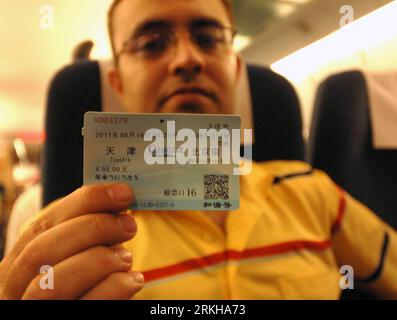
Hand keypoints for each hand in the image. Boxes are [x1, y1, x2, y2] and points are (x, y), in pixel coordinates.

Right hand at [0, 183, 143, 299]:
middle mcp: (14, 291)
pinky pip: (87, 307)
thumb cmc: (78, 287)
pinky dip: (114, 288)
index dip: (84, 203)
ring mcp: (33, 312)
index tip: (122, 193)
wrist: (79, 306)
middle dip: (93, 228)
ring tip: (127, 256)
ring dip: (100, 259)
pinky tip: (133, 280)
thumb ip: (81, 234)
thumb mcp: (70, 257)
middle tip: (129, 224)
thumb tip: (117, 200)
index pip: (40, 225)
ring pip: (54, 283)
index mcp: (15, 265)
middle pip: (42, 251)